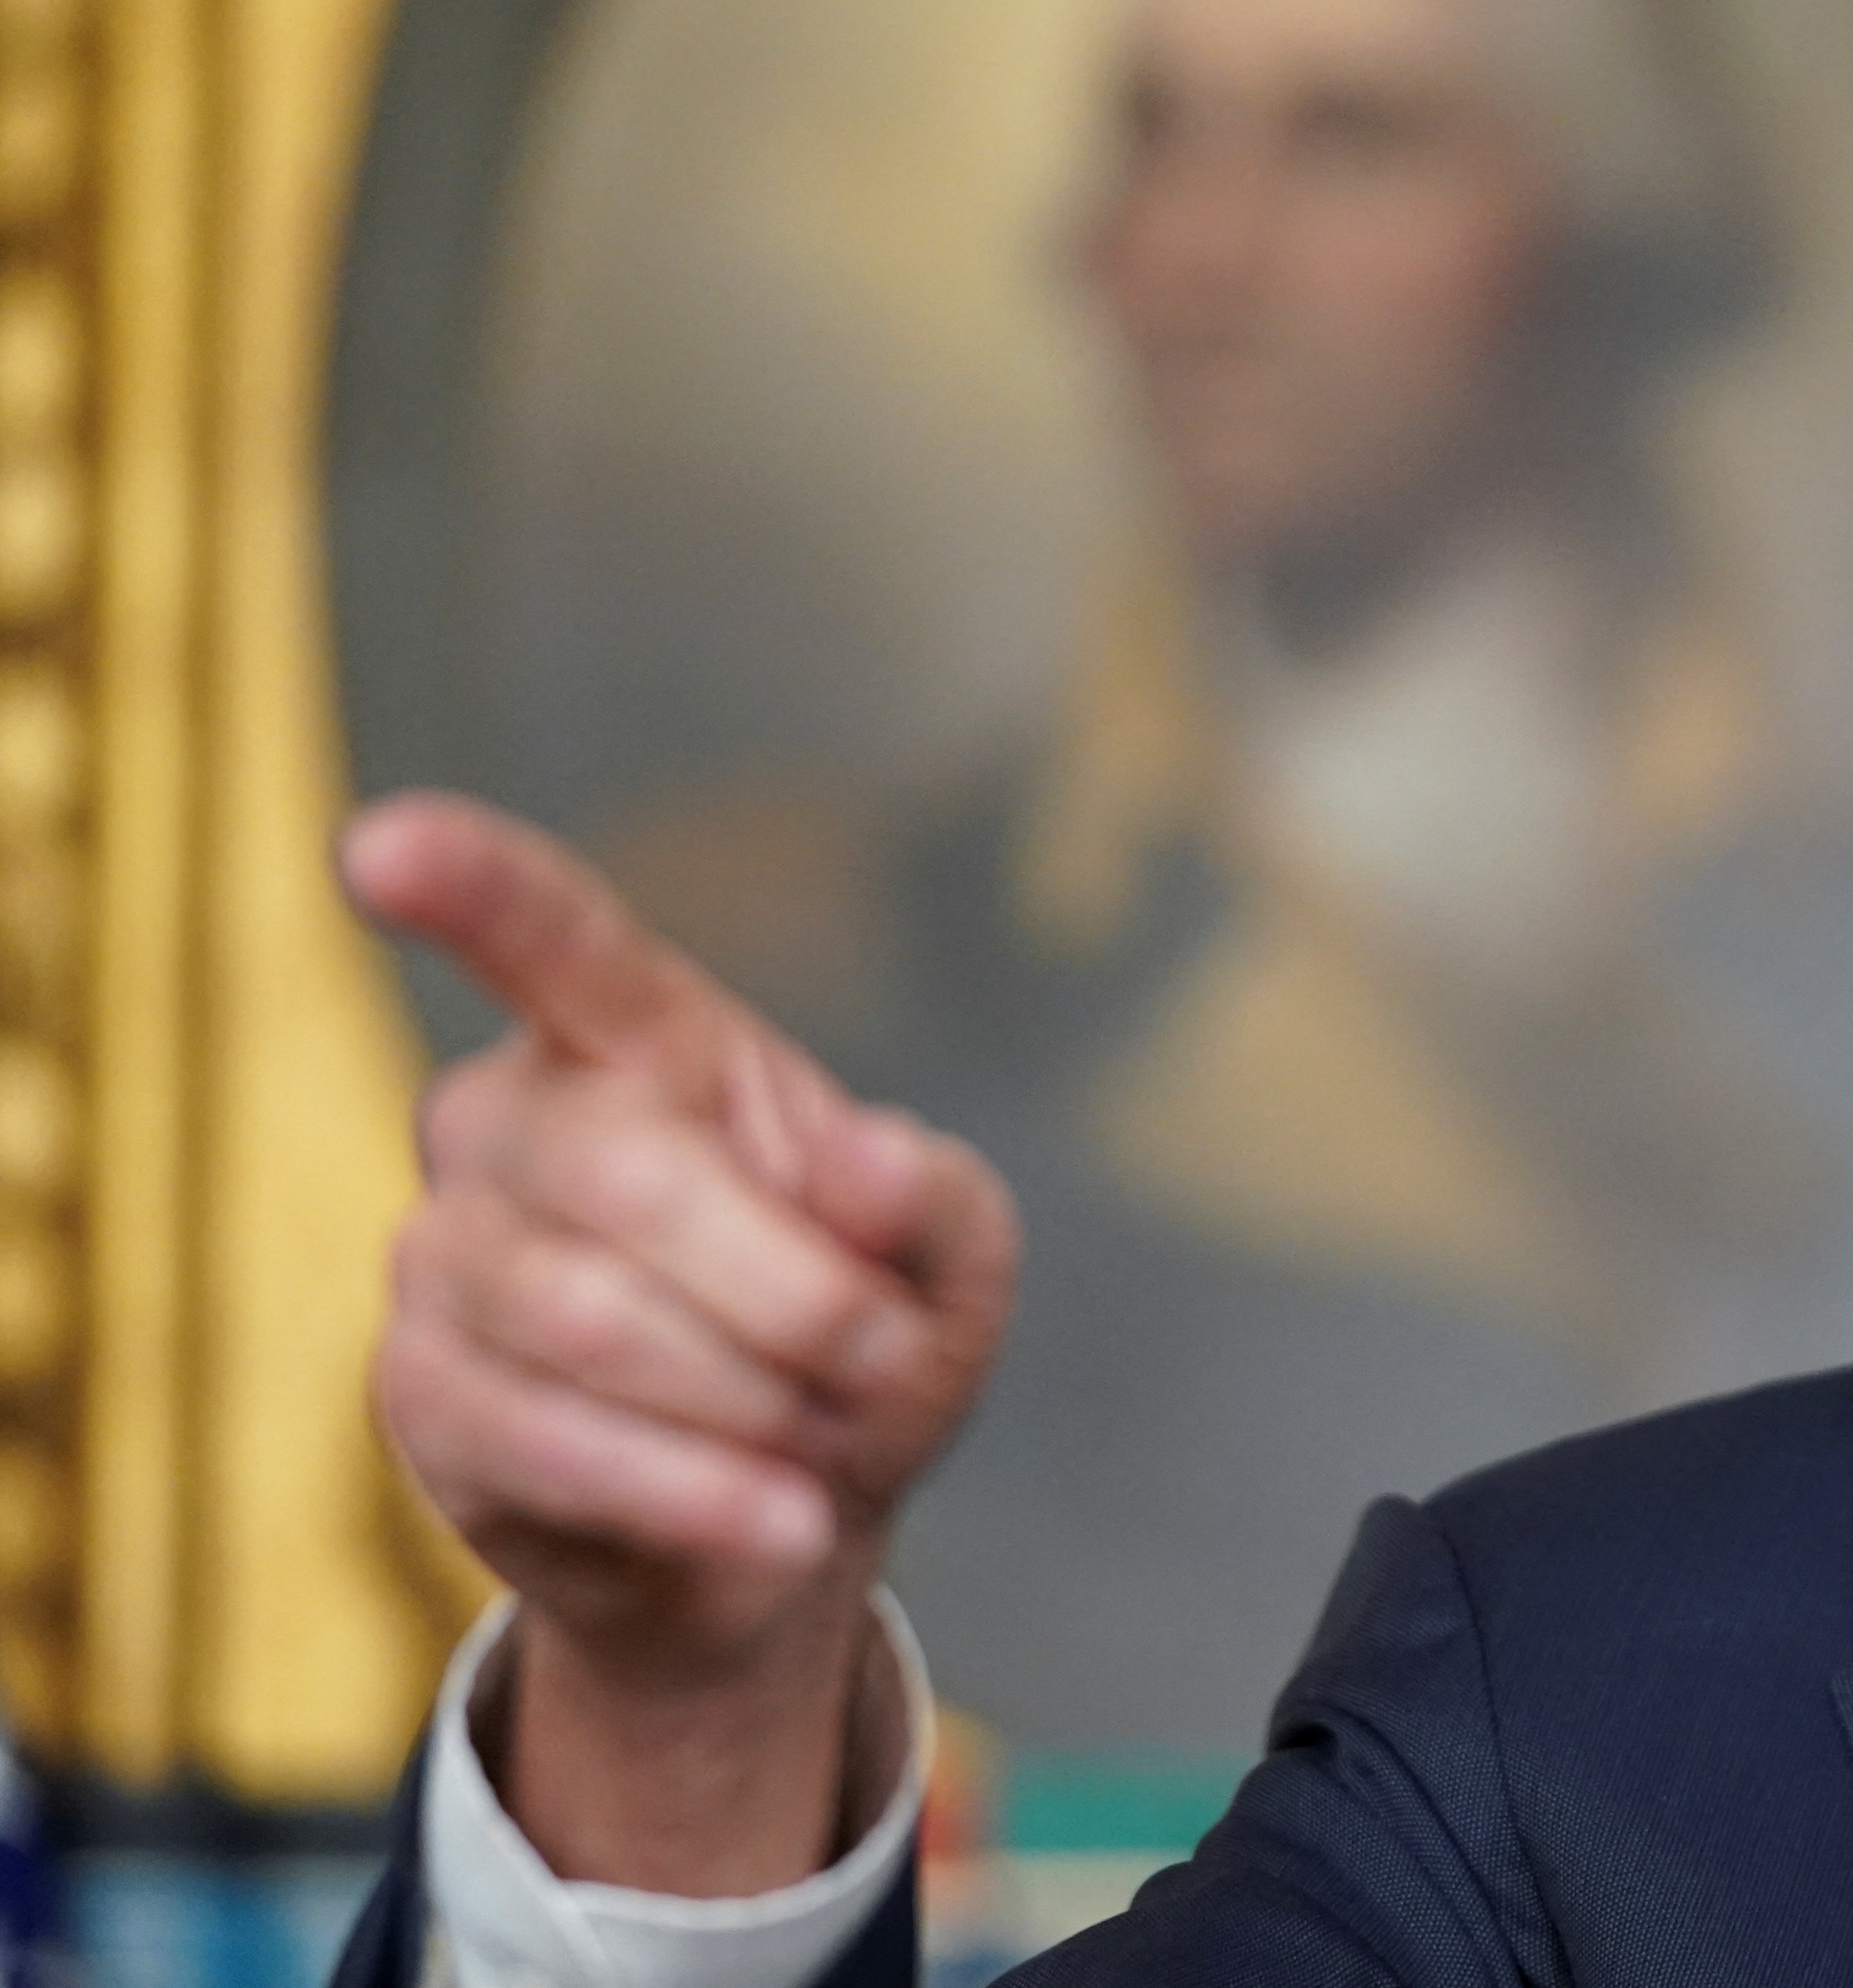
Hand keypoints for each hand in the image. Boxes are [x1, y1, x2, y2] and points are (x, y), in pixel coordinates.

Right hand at [344, 790, 1017, 1892]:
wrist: (787, 1520)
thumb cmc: (866, 1345)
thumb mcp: (951, 1263)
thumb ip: (933, 1198)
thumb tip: (868, 1167)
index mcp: (646, 1042)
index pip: (550, 935)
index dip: (470, 884)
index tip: (385, 846)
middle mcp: (514, 1121)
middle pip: (625, 1174)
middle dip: (790, 1293)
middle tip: (884, 1358)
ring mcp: (445, 1255)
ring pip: (577, 1315)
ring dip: (745, 1397)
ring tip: (826, 1443)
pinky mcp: (420, 1396)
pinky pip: (539, 1437)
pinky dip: (686, 1489)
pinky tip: (777, 1522)